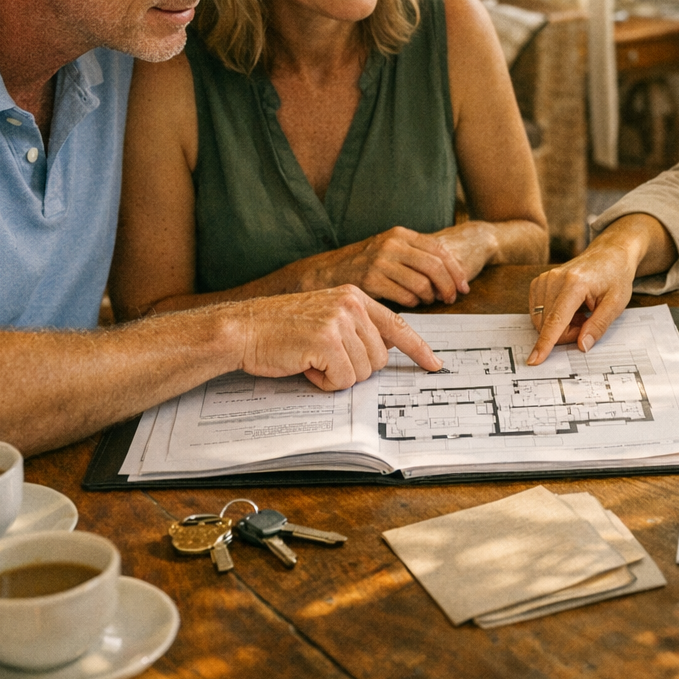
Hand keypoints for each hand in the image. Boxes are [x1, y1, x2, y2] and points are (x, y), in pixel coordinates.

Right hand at [237, 285, 440, 389]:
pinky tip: (306, 366)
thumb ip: (355, 328)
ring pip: (364, 371)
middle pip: (380, 358)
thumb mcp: (325, 317)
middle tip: (325, 359)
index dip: (419, 348)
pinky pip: (344, 379)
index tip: (434, 364)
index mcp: (354, 296)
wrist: (244, 329)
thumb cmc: (280, 329)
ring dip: (337, 375)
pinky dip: (324, 382)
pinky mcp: (327, 340)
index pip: (398, 325)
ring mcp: (340, 321)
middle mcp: (351, 304)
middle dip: (355, 368)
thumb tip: (383, 353)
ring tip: (312, 359)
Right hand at [307, 226, 471, 306]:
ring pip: (422, 283)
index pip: (439, 250)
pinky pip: (405, 296)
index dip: (456, 270)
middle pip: (435, 266)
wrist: (324, 272)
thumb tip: (447, 275)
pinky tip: (408, 304)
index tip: (464, 287)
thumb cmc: (361, 266)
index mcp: (399, 234)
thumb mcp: (388, 251)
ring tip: (427, 302)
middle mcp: (391, 244)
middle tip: (451, 299)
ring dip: (429, 297)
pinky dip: (412, 303)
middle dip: (448, 285)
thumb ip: (413, 257)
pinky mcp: (370, 280)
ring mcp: (380, 261)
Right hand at [527, 241, 638, 365]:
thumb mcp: (616, 304)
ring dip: (560, 326)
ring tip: (580, 314)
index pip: (556, 319)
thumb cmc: (615, 277)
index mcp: (575, 283)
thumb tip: (582, 346)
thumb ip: (598, 326)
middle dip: (566, 333)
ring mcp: (544, 278)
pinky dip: (553, 318)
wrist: (609, 255)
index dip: (545, 342)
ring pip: (541, 320)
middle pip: (548, 323)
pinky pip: (539, 312)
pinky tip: (570, 310)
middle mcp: (555, 279)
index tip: (535, 359)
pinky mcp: (539, 282)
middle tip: (586, 324)